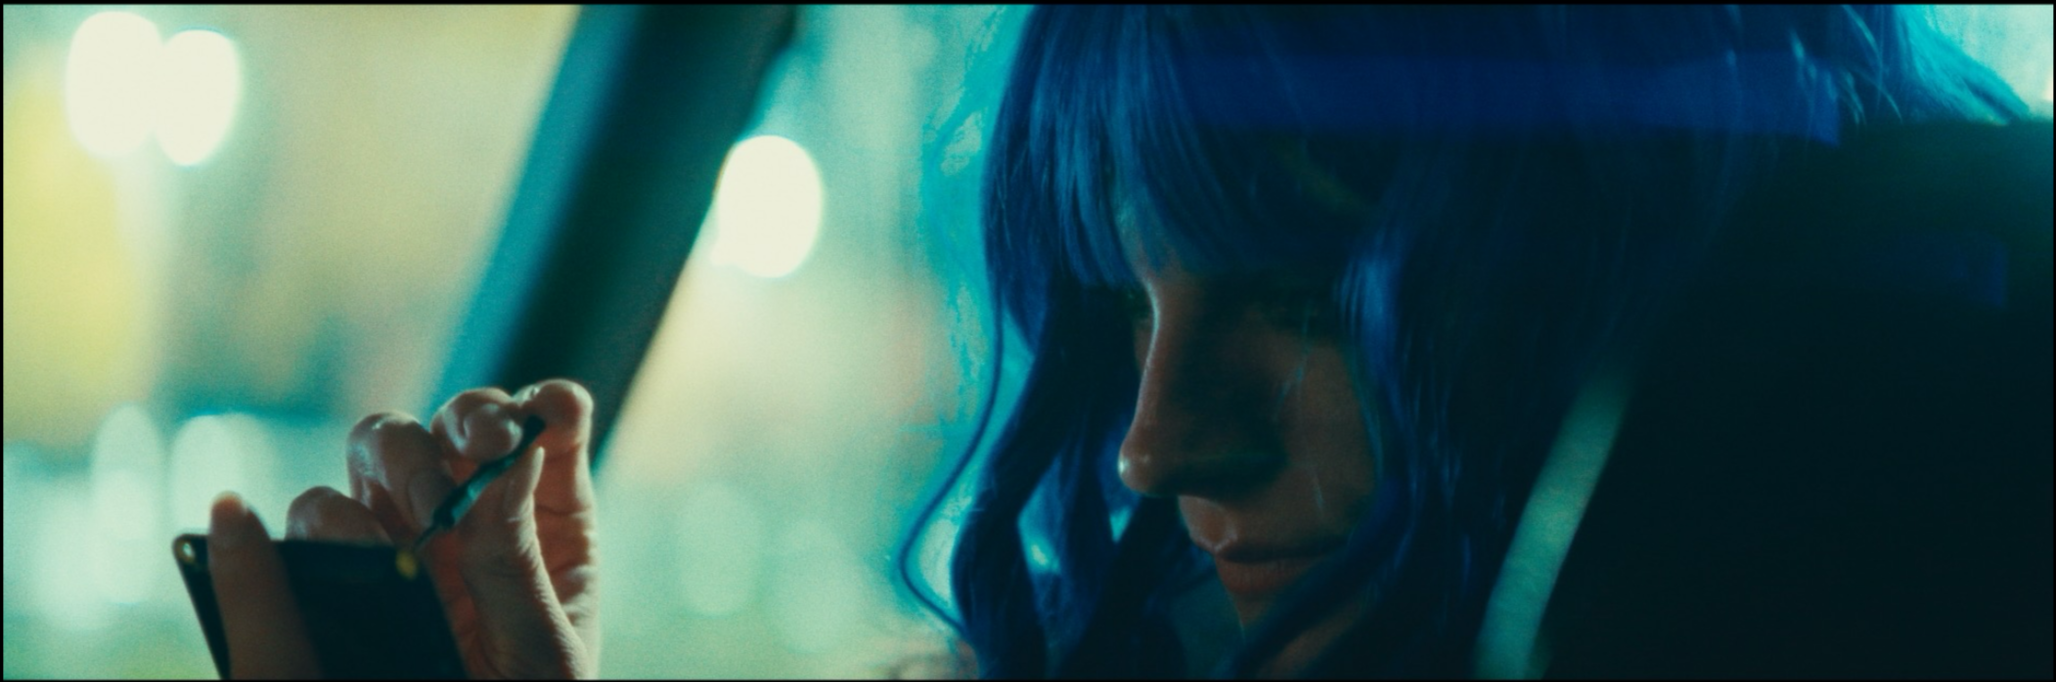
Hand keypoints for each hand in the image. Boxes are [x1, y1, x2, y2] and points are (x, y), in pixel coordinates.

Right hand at [206, 380, 600, 677]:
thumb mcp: (542, 646)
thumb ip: (519, 563)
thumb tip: (511, 464)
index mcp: (548, 512)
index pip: (553, 419)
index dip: (545, 404)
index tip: (535, 419)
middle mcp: (474, 500)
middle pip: (460, 415)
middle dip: (469, 417)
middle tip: (482, 452)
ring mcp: (406, 520)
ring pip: (381, 442)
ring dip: (402, 462)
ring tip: (427, 518)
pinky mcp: (348, 556)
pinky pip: (319, 510)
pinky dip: (331, 520)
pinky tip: (367, 555)